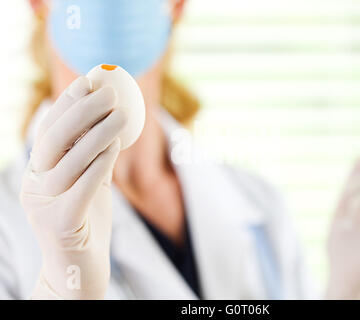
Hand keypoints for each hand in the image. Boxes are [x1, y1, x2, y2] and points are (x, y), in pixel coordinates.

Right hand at [20, 76, 126, 298]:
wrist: (80, 268)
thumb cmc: (87, 220)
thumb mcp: (91, 180)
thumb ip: (95, 153)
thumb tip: (111, 117)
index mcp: (38, 172)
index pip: (49, 131)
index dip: (68, 103)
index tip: (90, 81)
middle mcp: (35, 185)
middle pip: (54, 140)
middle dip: (82, 111)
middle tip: (109, 92)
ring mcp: (44, 206)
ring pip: (68, 162)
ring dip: (96, 133)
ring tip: (121, 114)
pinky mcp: (60, 224)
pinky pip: (80, 189)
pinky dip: (98, 164)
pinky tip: (115, 146)